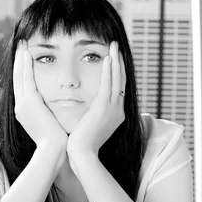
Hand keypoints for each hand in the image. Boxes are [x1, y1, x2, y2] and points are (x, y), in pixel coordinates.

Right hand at [13, 40, 66, 163]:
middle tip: (21, 45)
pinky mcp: (28, 102)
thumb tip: (52, 109)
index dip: (22, 71)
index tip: (25, 57)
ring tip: (22, 44)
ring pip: (19, 76)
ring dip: (20, 59)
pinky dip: (25, 66)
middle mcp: (20, 106)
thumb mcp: (49, 126)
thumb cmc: (56, 142)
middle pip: (17, 78)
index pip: (22, 86)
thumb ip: (48, 114)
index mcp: (25, 112)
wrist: (53, 151)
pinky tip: (27, 53)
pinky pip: (25, 79)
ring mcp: (22, 104)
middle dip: (19, 61)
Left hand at [67, 41, 125, 158]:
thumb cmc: (80, 145)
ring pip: (117, 79)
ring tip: (114, 46)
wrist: (81, 155)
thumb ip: (90, 116)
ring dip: (116, 61)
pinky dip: (109, 71)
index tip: (114, 59)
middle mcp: (118, 110)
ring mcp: (113, 109)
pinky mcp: (104, 108)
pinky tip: (108, 58)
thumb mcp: (88, 126)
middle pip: (121, 80)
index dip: (116, 73)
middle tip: (117, 47)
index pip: (118, 88)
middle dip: (119, 62)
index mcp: (115, 114)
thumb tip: (85, 110)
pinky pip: (108, 85)